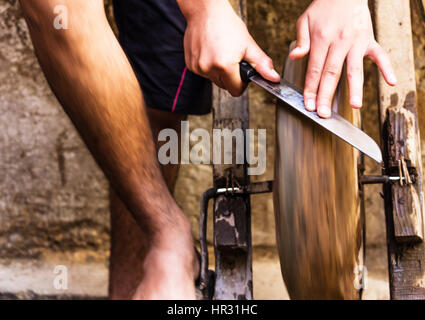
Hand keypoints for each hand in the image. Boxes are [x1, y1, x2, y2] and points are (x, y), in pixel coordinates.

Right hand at [179, 0, 279, 96]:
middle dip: (230, 76)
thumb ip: (261, 64)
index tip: (242, 72)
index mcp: (225, 66)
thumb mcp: (248, 44)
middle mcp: (209, 69)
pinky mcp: (190, 65)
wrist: (205, 11)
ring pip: (214, 80)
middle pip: (225, 86)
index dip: (241, 83)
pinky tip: (211, 52)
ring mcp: (198, 67)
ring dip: (219, 71)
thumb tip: (274, 78)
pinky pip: (204, 73)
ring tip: (221, 52)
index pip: (236, 90)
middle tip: (232, 57)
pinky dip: (209, 66)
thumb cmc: (226, 24)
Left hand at [289, 0, 396, 117]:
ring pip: (355, 68)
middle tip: (323, 114)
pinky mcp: (369, 40)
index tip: (308, 105)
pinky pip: (380, 55)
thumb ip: (301, 41)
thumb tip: (294, 57)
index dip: (311, 89)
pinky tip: (390, 82)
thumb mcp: (305, 21)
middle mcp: (340, 42)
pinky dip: (386, 68)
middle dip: (326, 95)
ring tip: (355, 105)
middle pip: (332, 73)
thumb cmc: (323, 9)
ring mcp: (357, 42)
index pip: (315, 69)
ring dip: (355, 88)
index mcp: (322, 39)